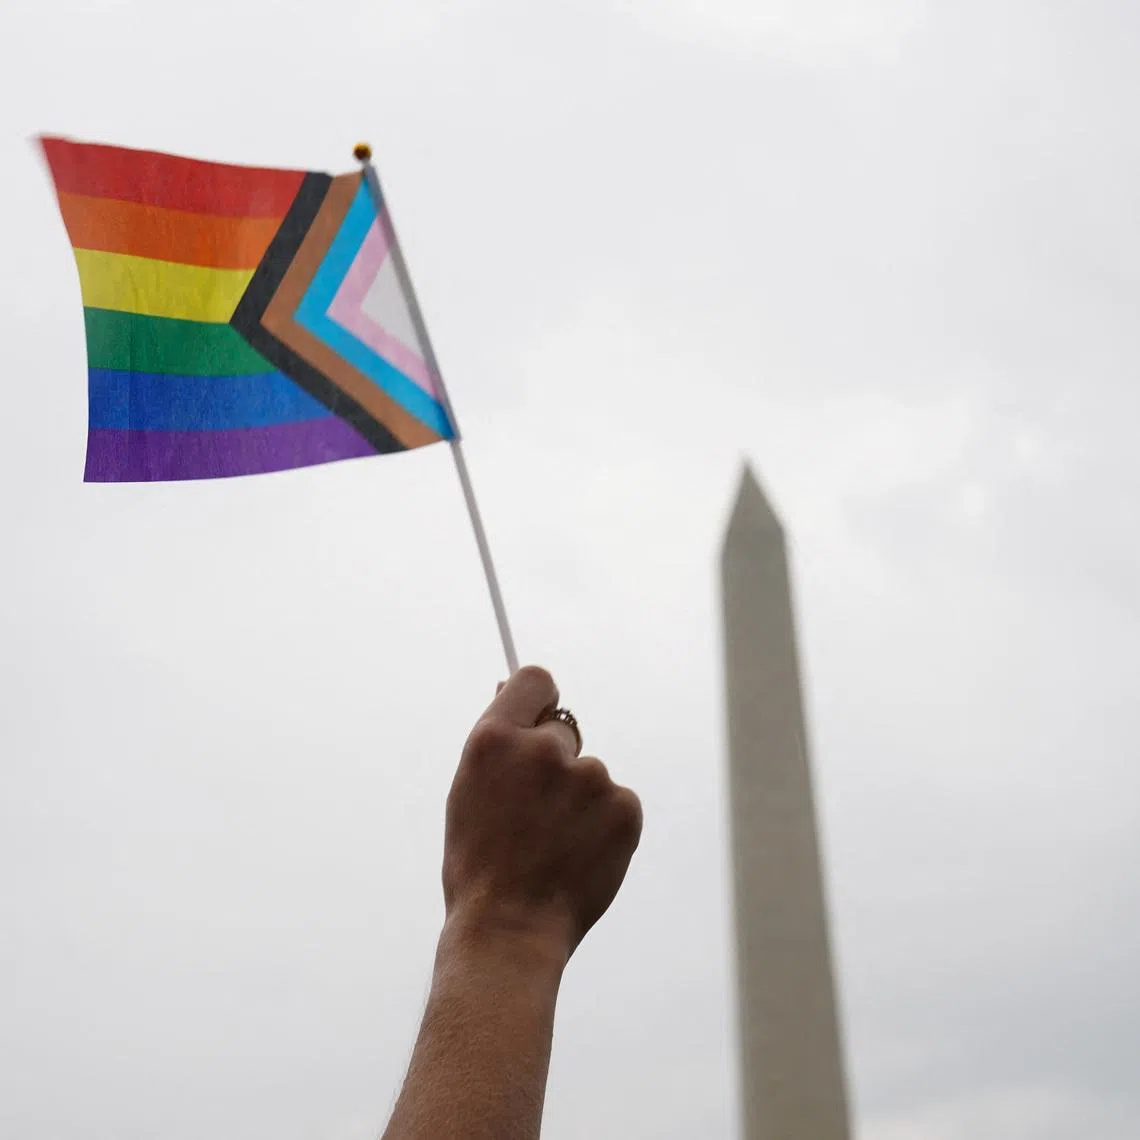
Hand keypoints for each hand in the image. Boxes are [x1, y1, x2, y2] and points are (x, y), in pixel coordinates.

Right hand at [442, 666, 642, 966]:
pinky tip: (578, 855)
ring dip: (578, 801)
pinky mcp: (624, 805)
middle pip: (563, 731)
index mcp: (495, 739)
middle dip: (554, 762)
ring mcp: (588, 777)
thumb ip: (498, 741)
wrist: (510, 929)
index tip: (539, 717)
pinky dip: (604, 825)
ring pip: (589, 774)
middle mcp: (543, 749)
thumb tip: (510, 689)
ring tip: (552, 846)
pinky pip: (617, 801)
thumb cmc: (480, 865)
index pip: (534, 680)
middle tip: (536, 813)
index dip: (538, 699)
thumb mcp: (469, 792)